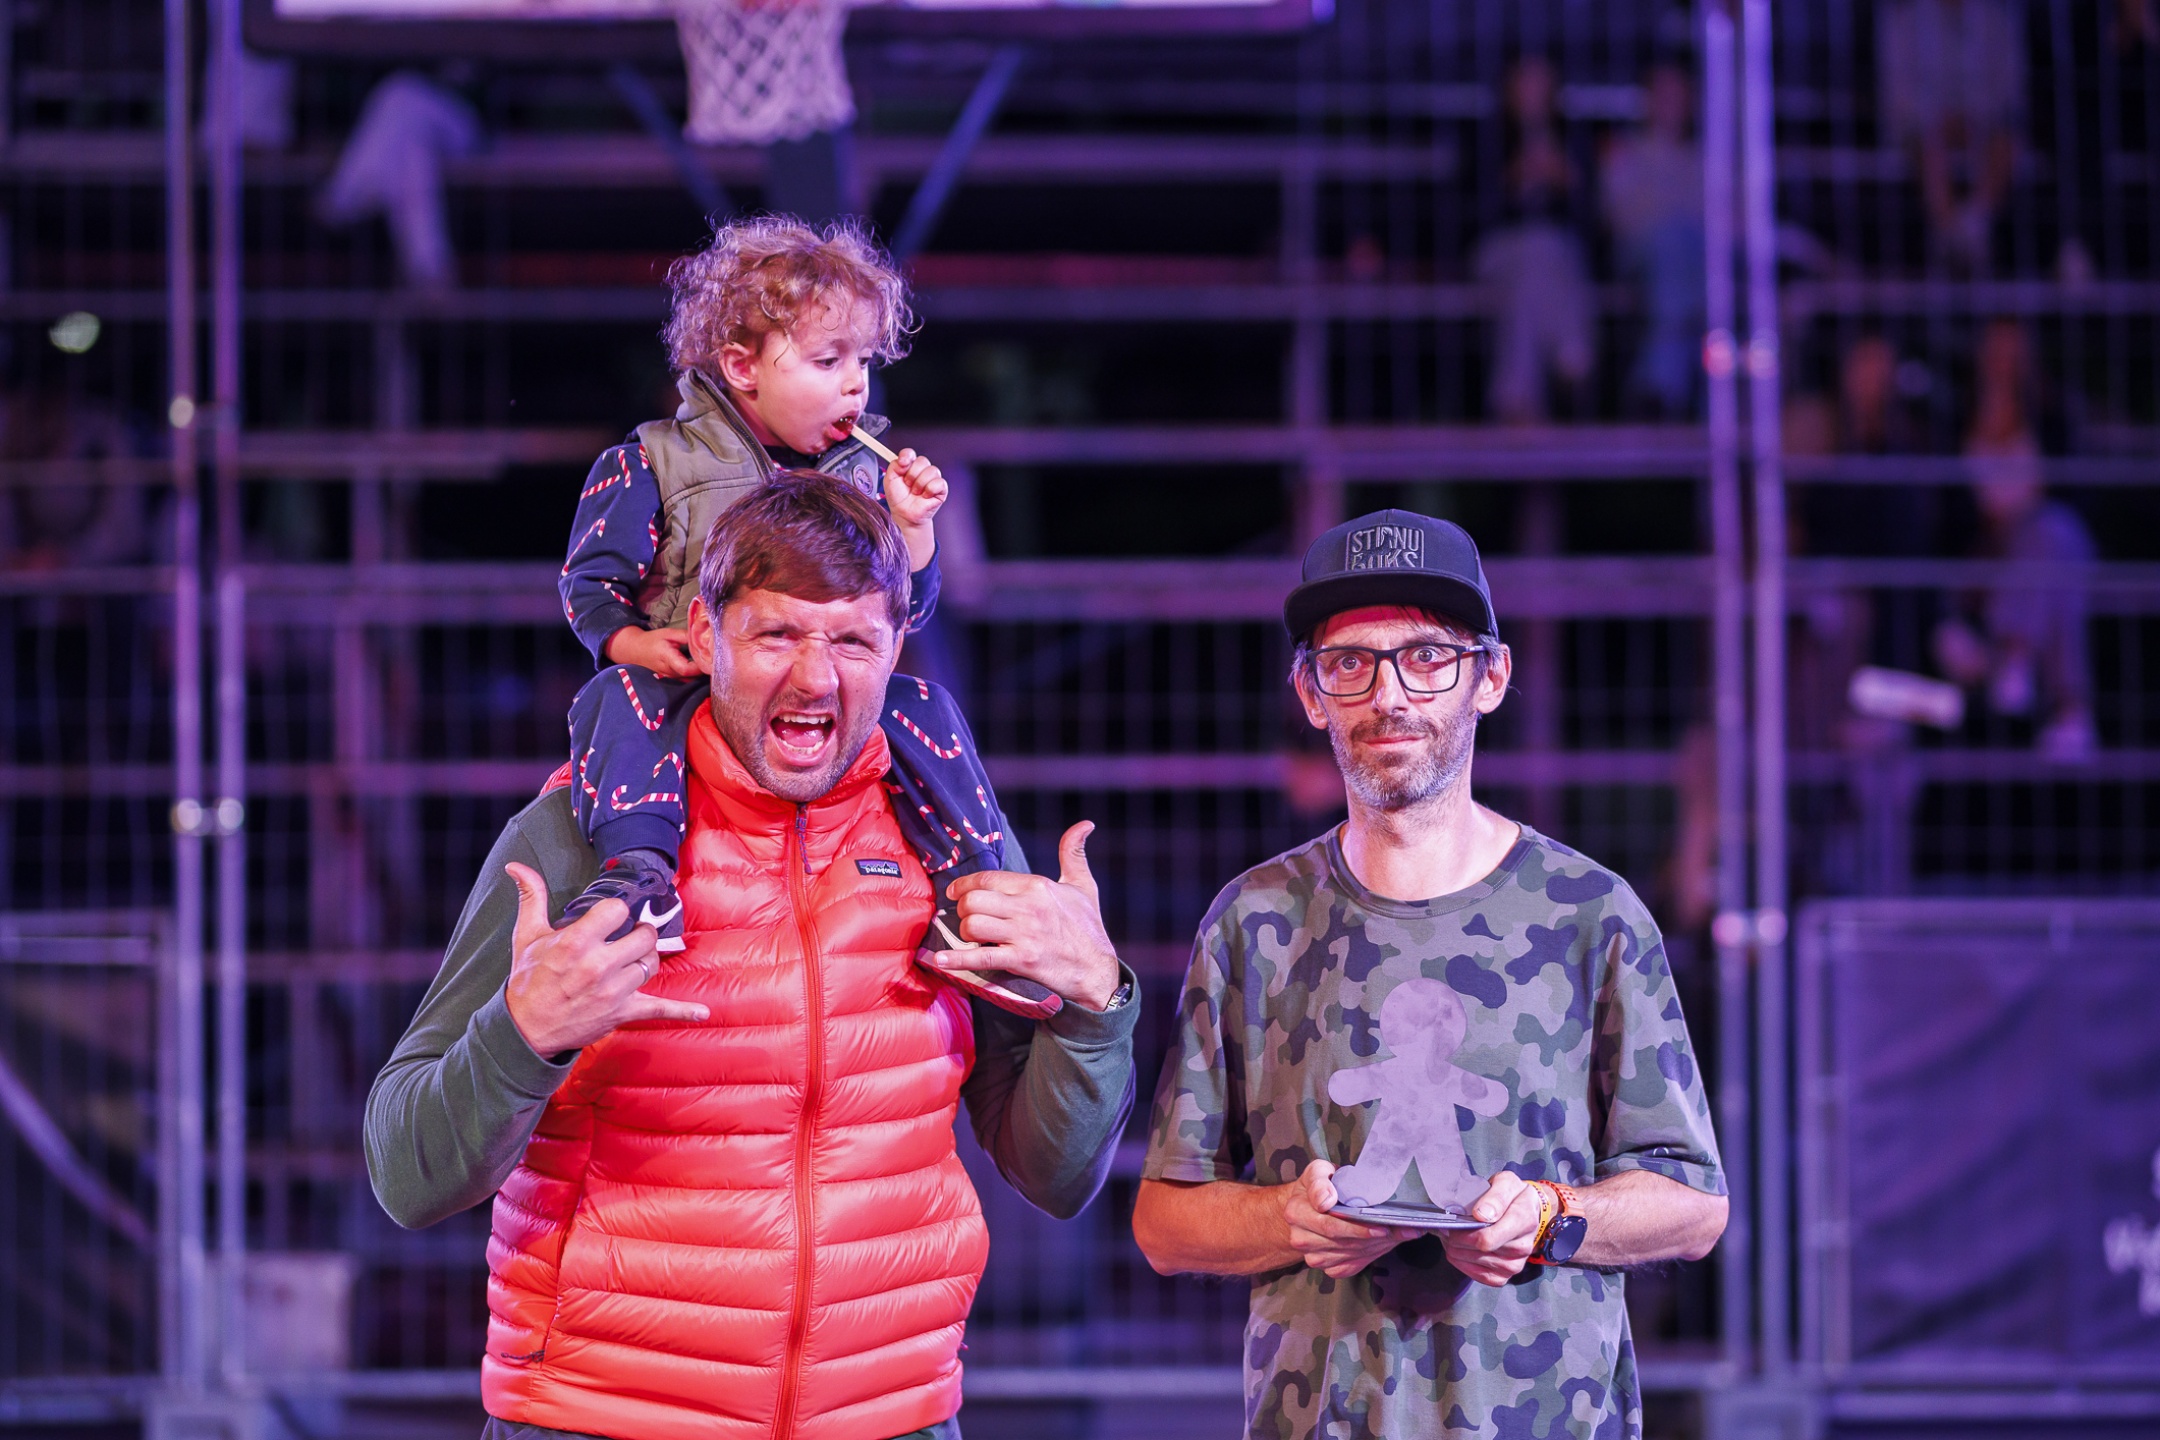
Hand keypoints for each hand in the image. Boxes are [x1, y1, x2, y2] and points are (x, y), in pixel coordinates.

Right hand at [500, 862, 708, 1056]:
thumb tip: (518, 866)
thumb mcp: (526, 936)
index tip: (612, 916)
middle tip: (630, 935)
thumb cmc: (528, 980)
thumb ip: (531, 897)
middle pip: (644, 936)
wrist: (525, 1030)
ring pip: (652, 963)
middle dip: (640, 933)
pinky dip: (683, 1011)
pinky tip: (702, 1012)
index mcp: (576, 943)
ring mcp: (614, 991)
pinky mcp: (623, 1012)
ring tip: (635, 957)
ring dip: (647, 958)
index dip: (618, 911)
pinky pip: (660, 1009)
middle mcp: (598, 966)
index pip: (618, 910)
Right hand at [605, 625, 701, 679]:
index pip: (686, 669)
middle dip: (704, 668)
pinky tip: (700, 666)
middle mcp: (669, 671)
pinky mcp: (672, 679)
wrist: (635, 651)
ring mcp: (670, 678)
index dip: (699, 666)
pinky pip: (686, 679)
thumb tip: (703, 637)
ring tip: (708, 661)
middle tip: (713, 658)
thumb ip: (686, 636)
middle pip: (691, 676)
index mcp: (667, 658)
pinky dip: (694, 674)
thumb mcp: (669, 634)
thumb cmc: (652, 641)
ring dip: (700, 672)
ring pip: (690, 679)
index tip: (709, 658)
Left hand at [882, 448, 945, 570]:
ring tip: (915, 493)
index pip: (911, 453)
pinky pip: (939, 482)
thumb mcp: (890, 479)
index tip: (902, 464)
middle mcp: (922, 470)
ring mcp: (933, 478)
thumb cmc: (898, 498)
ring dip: (920, 484)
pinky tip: (924, 496)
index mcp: (910, 465)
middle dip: (912, 474)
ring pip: (932, 470)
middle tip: (907, 485)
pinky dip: (929, 490)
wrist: (904, 515)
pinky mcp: (941, 489)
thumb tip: (903, 459)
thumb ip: (894, 465)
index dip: (907, 456)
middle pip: (922, 460)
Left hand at [933, 821, 1120, 1011]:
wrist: (1098, 970)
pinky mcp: (1022, 961)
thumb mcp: (1083, 886)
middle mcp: (1028, 907)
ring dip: (964, 933)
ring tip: (969, 937)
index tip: (955, 892)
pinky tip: (940, 960)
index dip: (964, 885)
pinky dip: (956, 960)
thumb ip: (1074, 853)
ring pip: (973, 925)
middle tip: (964, 917)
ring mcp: (1024, 935)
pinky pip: (981, 959)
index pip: (987, 879)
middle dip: (962, 909)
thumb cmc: (1089, 927)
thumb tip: (1085, 824)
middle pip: (974, 901)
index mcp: (1037, 886)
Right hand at [1285, 1160, 1411, 1277]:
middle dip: (1377, 1237)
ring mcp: (1314, 1257)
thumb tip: (1326, 1200)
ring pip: (1352, 1255)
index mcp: (1296, 1213)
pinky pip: (1352, 1266)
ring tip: (1401, 1233)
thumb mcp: (1317, 1172)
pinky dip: (1372, 1255)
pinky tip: (1384, 1243)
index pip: (1330, 1225)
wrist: (1307, 1209)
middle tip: (1404, 1230)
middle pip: (1345, 1242)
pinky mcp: (1327, 1268)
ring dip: (1378, 1246)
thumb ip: (1319, 1181)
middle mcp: (1302, 1239)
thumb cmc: (1319, 1186)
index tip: (1382, 1226)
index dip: (1358, 1228)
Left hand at [1439, 1172, 1543, 1285]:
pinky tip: (1459, 1252)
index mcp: (1523, 1220)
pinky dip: (1464, 1265)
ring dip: (1457, 1251)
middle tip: (1447, 1228)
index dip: (1464, 1231)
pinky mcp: (1507, 1276)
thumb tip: (1481, 1215)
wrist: (1529, 1212)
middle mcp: (1523, 1247)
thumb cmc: (1513, 1195)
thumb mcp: (1506, 1183)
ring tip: (1452, 1237)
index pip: (1488, 1237)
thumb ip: (1495, 1196)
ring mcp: (1516, 1264)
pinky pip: (1481, 1278)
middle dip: (1457, 1239)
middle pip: (1479, 1250)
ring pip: (1476, 1263)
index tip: (1452, 1221)